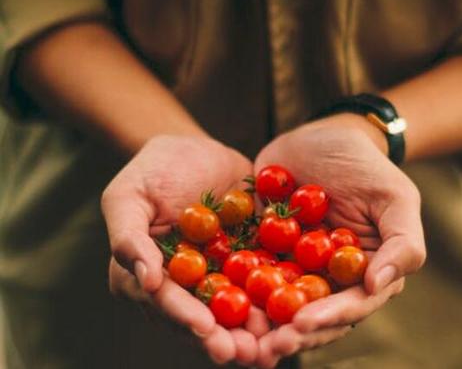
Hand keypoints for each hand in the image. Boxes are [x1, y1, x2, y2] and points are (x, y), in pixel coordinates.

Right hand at [101, 135, 259, 364]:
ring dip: (252, 331)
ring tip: (272, 345)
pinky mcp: (246, 263)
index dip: (183, 316)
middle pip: (201, 318)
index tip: (205, 328)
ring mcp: (217, 277)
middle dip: (223, 338)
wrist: (196, 151)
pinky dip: (276, 300)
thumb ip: (129, 237)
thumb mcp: (128, 196)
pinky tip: (295, 311)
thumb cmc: (153, 170)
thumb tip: (146, 280)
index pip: (164, 302)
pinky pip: (261, 284)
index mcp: (149, 276)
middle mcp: (183, 286)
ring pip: (233, 311)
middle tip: (244, 353)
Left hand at [253, 115, 425, 366]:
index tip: (301, 324)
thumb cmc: (365, 167)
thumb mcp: (394, 197)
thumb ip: (402, 243)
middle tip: (265, 346)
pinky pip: (248, 272)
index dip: (327, 318)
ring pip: (277, 303)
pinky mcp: (263, 249)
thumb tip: (379, 286)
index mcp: (363, 273)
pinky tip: (217, 299)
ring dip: (259, 323)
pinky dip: (235, 288)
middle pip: (310, 314)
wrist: (322, 136)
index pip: (349, 305)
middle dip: (289, 333)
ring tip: (238, 338)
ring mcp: (293, 266)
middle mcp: (327, 278)